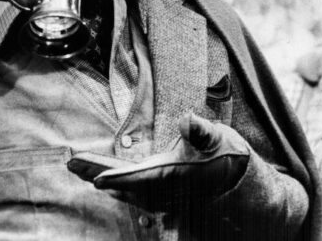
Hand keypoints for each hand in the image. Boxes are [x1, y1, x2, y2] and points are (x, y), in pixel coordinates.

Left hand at [67, 112, 249, 206]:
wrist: (248, 192)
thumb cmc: (231, 161)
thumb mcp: (219, 140)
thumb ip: (201, 131)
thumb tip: (188, 120)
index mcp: (170, 176)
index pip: (131, 176)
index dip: (107, 173)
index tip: (85, 169)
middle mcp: (163, 193)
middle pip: (122, 184)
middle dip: (97, 173)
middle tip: (73, 164)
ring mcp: (165, 200)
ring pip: (129, 192)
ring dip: (107, 180)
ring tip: (85, 170)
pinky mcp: (169, 200)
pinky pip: (138, 195)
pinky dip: (123, 187)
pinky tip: (114, 183)